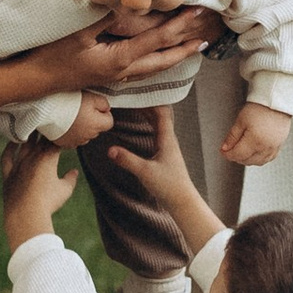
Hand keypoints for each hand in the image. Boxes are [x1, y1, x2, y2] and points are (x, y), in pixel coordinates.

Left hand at [1, 137, 84, 251]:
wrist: (26, 215)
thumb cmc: (49, 203)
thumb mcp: (65, 190)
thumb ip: (71, 178)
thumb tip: (74, 171)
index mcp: (48, 158)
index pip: (56, 140)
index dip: (62, 136)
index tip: (67, 136)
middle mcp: (32, 157)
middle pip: (40, 138)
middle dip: (47, 131)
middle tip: (52, 127)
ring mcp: (18, 164)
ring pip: (24, 144)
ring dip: (30, 135)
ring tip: (35, 128)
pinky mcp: (8, 173)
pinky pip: (7, 156)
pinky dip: (9, 148)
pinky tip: (14, 142)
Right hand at [23, 15, 209, 103]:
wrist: (35, 80)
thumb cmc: (52, 55)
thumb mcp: (77, 31)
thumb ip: (105, 16)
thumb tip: (131, 0)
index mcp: (119, 59)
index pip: (157, 40)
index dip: (178, 26)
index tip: (195, 12)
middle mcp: (123, 71)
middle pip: (163, 60)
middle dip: (186, 47)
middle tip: (207, 35)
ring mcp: (117, 77)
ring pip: (155, 68)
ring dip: (176, 57)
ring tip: (194, 47)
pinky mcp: (110, 77)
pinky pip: (143, 71)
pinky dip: (159, 63)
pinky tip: (161, 59)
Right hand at [102, 103, 222, 257]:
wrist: (182, 201)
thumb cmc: (169, 186)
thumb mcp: (145, 172)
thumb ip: (128, 160)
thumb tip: (110, 150)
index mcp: (167, 139)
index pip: (161, 111)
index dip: (150, 100)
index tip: (136, 92)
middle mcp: (169, 139)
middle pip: (159, 114)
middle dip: (146, 104)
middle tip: (130, 96)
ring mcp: (168, 146)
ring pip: (158, 123)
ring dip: (147, 113)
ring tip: (133, 106)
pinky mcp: (165, 154)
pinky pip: (157, 132)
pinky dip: (148, 124)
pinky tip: (140, 125)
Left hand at [220, 100, 290, 170]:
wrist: (275, 102)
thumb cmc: (260, 108)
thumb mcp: (241, 120)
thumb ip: (232, 136)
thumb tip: (225, 148)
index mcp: (255, 140)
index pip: (237, 155)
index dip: (227, 154)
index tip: (223, 151)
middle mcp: (265, 147)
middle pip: (247, 160)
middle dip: (236, 157)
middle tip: (230, 150)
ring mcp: (273, 147)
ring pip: (258, 162)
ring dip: (247, 160)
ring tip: (241, 152)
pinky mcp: (279, 146)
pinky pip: (268, 159)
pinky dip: (259, 159)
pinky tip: (255, 153)